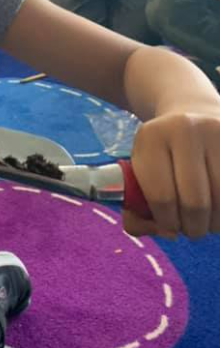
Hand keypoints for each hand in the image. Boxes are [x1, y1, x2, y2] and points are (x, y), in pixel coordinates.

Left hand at [123, 109, 219, 239]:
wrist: (194, 113)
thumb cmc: (163, 157)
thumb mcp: (140, 174)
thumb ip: (136, 213)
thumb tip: (167, 233)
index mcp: (151, 137)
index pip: (161, 196)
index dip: (166, 222)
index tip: (168, 225)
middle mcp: (185, 129)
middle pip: (196, 203)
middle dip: (193, 227)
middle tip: (191, 227)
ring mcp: (217, 132)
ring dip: (215, 223)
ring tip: (207, 219)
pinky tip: (218, 208)